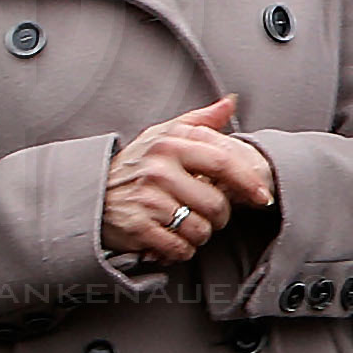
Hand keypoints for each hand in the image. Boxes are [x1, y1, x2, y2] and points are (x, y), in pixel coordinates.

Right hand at [100, 95, 270, 265]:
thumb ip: (200, 120)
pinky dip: (181, 250)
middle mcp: (159, 169)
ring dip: (199, 234)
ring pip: (201, 229)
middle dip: (220, 216)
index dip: (248, 182)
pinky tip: (171, 239)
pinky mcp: (138, 226)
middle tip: (207, 213)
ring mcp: (148, 198)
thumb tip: (230, 102)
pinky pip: (179, 247)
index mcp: (171, 143)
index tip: (261, 197)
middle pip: (216, 204)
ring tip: (185, 224)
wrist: (90, 193)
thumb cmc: (136, 165)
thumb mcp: (163, 134)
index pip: (223, 162)